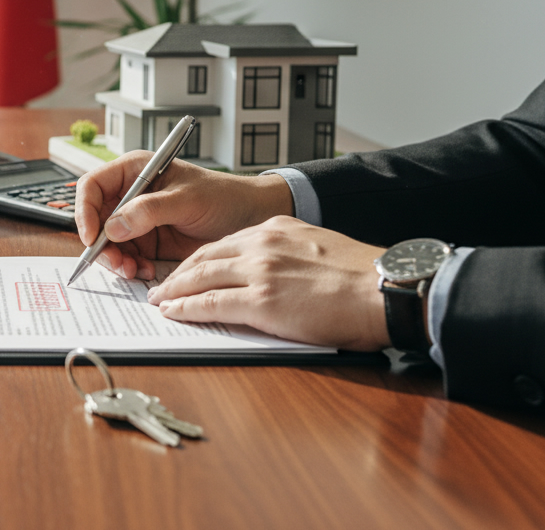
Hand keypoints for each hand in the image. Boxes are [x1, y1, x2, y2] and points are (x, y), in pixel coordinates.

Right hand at [74, 150, 293, 279]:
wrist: (250, 220)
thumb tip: (113, 226)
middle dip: (101, 244)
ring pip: (108, 243)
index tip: (92, 237)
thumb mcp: (187, 199)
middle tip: (117, 264)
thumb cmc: (223, 196)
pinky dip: (131, 268)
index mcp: (135, 172)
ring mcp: (138, 220)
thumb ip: (150, 210)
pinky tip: (146, 272)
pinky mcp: (148, 243)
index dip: (85, 211)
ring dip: (116, 260)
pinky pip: (126, 258)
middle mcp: (131, 195)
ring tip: (134, 271)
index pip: (93, 186)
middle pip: (96, 219)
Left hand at [146, 216, 389, 350]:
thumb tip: (273, 274)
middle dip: (178, 273)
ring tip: (159, 301)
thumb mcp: (317, 248)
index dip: (199, 259)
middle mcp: (262, 244)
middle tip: (161, 286)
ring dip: (174, 291)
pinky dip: (185, 310)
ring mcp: (259, 271)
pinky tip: (173, 314)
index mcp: (276, 229)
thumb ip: (287, 255)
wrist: (386, 290)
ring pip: (200, 278)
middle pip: (203, 256)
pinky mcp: (260, 301)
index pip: (224, 243)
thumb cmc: (362, 278)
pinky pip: (209, 304)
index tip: (185, 269)